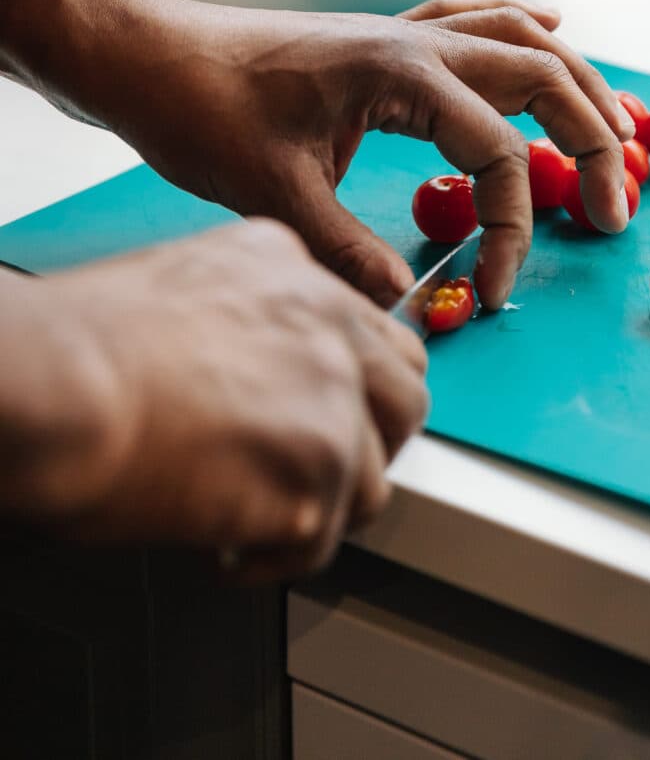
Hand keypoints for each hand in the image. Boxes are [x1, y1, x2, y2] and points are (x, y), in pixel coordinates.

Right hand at [2, 221, 427, 582]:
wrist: (61, 382)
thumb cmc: (84, 345)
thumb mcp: (184, 284)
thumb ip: (250, 319)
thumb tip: (258, 376)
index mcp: (294, 272)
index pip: (377, 336)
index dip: (358, 389)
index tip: (329, 418)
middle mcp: (330, 326)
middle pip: (405, 401)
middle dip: (369, 445)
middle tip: (315, 474)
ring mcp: (334, 398)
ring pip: (374, 480)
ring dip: (320, 509)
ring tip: (255, 516)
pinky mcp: (320, 472)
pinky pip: (320, 543)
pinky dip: (274, 559)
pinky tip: (226, 547)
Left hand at [103, 0, 634, 309]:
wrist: (147, 53)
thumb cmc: (200, 110)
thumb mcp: (273, 193)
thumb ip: (347, 251)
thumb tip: (408, 305)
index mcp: (401, 74)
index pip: (498, 152)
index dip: (512, 229)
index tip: (495, 288)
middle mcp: (418, 41)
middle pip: (543, 73)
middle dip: (593, 139)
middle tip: (613, 209)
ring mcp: (403, 30)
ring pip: (522, 37)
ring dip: (576, 79)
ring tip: (617, 127)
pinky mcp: (384, 36)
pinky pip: (476, 18)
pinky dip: (523, 27)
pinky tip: (552, 24)